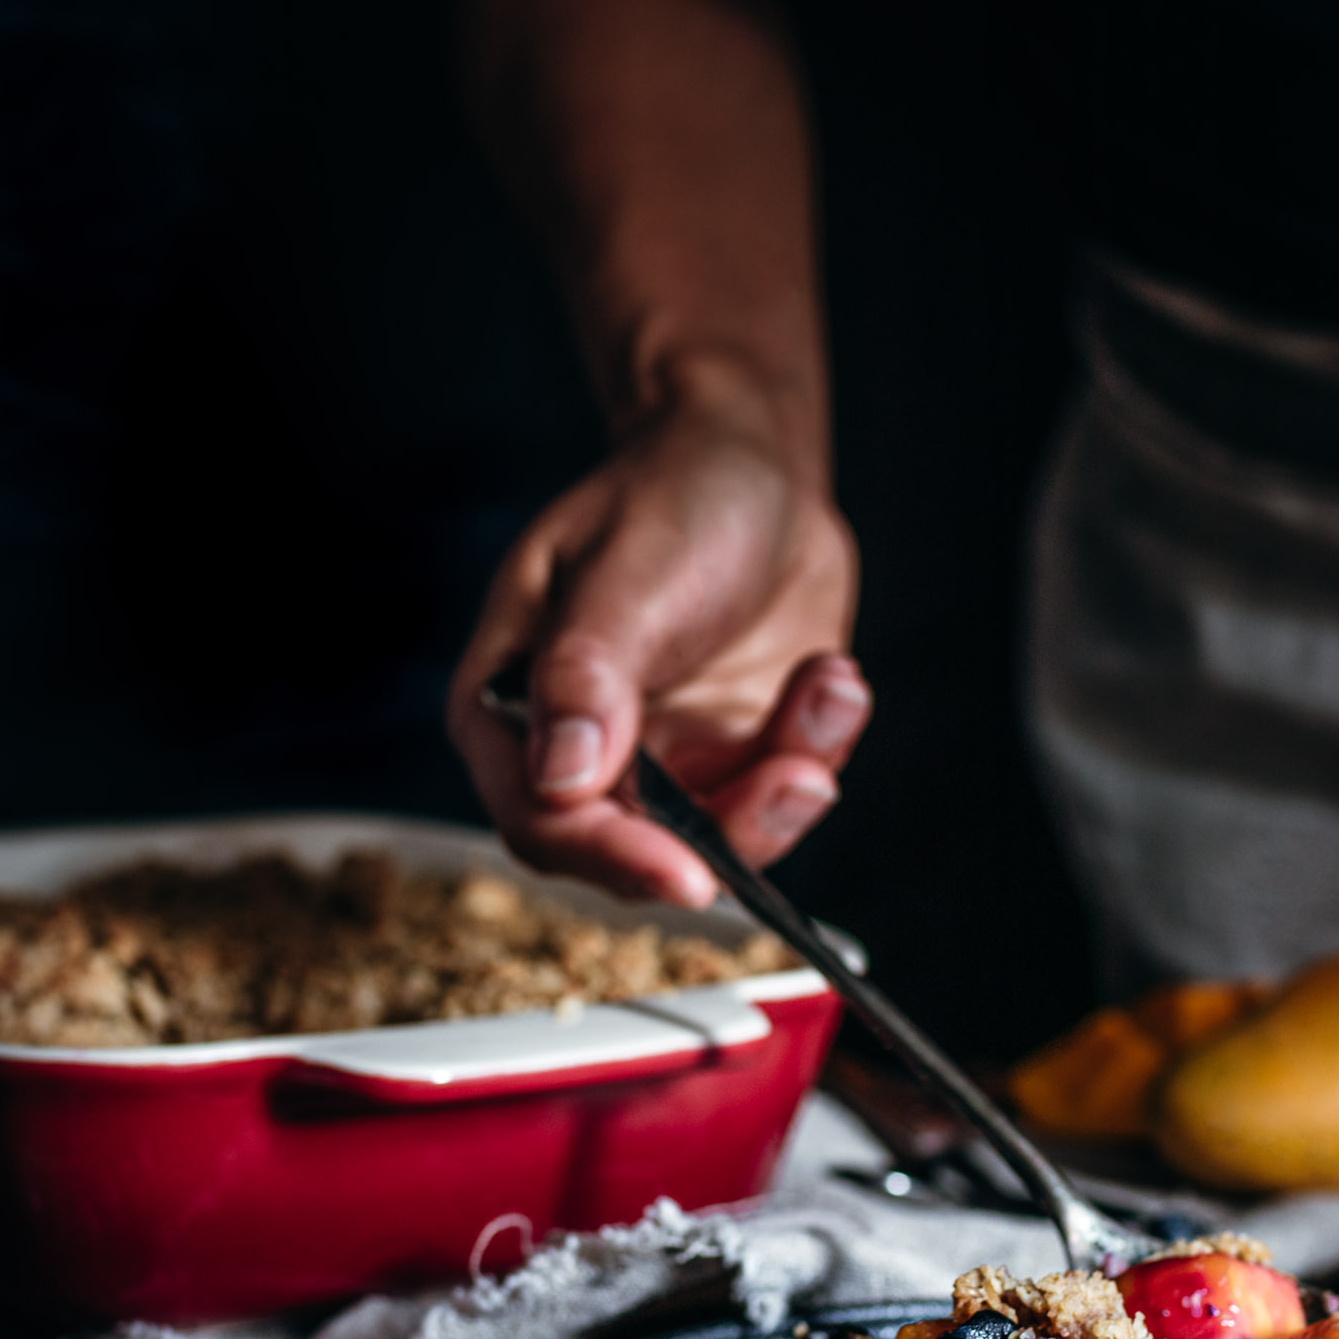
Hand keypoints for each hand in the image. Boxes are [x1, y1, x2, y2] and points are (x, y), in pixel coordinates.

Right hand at [446, 396, 865, 906]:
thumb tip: (562, 777)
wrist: (751, 466)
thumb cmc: (666, 496)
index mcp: (509, 711)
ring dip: (790, 785)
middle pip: (634, 857)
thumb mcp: (624, 571)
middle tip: (798, 779)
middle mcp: (579, 757)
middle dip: (726, 834)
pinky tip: (830, 675)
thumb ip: (587, 674)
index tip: (684, 873)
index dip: (611, 858)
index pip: (543, 824)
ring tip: (828, 688)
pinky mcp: (735, 764)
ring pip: (721, 844)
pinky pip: (781, 800)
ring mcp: (662, 768)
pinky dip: (820, 746)